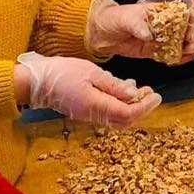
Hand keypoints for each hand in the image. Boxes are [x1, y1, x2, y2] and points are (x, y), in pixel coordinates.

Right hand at [18, 53, 159, 125]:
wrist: (36, 82)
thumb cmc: (61, 72)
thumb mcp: (91, 72)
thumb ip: (113, 85)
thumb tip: (134, 93)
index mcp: (95, 105)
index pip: (127, 114)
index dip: (145, 107)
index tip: (157, 96)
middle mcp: (93, 115)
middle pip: (125, 121)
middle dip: (142, 109)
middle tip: (152, 94)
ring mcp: (89, 116)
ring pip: (118, 119)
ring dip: (132, 107)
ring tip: (141, 89)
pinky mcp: (86, 112)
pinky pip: (108, 114)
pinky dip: (120, 104)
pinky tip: (122, 89)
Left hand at [88, 0, 193, 60]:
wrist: (100, 32)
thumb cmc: (113, 18)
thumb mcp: (125, 17)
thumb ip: (137, 24)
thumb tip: (148, 34)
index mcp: (160, 11)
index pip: (182, 11)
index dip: (192, 17)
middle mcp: (163, 24)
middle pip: (185, 28)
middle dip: (192, 35)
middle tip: (192, 42)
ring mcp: (159, 38)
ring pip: (180, 43)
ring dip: (187, 48)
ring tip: (188, 52)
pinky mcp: (153, 51)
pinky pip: (169, 55)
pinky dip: (175, 58)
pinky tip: (177, 60)